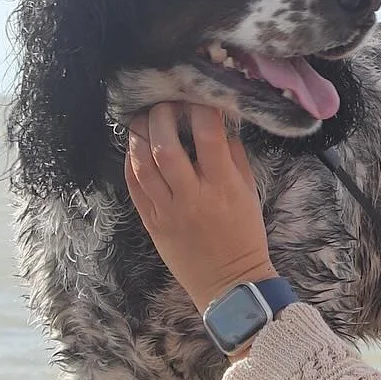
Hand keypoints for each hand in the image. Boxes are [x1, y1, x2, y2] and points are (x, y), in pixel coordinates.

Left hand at [124, 103, 275, 314]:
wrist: (230, 283)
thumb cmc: (245, 235)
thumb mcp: (249, 193)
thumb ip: (234, 157)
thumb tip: (218, 123)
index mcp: (223, 186)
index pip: (209, 135)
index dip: (200, 108)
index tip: (198, 96)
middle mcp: (193, 196)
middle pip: (166, 145)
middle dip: (161, 116)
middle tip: (164, 105)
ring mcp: (169, 210)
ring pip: (143, 164)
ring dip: (140, 135)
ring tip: (144, 120)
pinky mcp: (153, 223)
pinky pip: (134, 187)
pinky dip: (131, 162)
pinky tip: (136, 149)